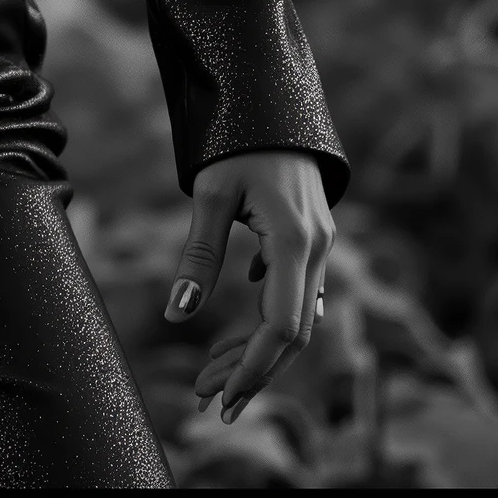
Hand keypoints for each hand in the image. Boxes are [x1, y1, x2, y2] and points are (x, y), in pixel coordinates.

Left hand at [162, 149, 333, 423]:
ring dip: (255, 348)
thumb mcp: (210, 194)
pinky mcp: (310, 238)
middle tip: (208, 400)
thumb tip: (177, 314)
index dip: (254, 368)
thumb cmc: (236, 140)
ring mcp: (320, 245)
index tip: (223, 399)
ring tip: (211, 373)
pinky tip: (233, 326)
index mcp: (295, 242)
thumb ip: (198, 256)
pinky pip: (292, 293)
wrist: (270, 96)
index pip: (282, 328)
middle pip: (292, 333)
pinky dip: (263, 318)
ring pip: (293, 316)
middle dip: (252, 370)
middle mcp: (317, 250)